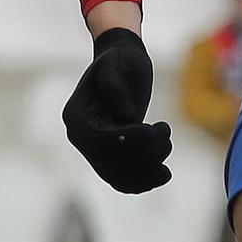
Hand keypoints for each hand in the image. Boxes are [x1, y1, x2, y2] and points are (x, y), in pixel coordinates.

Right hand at [64, 28, 172, 192]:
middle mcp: (80, 138)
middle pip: (109, 164)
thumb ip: (116, 89)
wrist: (124, 62)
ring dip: (147, 168)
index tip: (151, 130)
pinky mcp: (111, 157)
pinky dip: (145, 181)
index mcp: (75, 115)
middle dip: (143, 154)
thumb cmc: (120, 59)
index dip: (126, 142)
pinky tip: (165, 173)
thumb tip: (127, 119)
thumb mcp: (116, 63)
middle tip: (166, 131)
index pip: (97, 142)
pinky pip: (125, 181)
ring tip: (167, 142)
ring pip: (118, 177)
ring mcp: (95, 150)